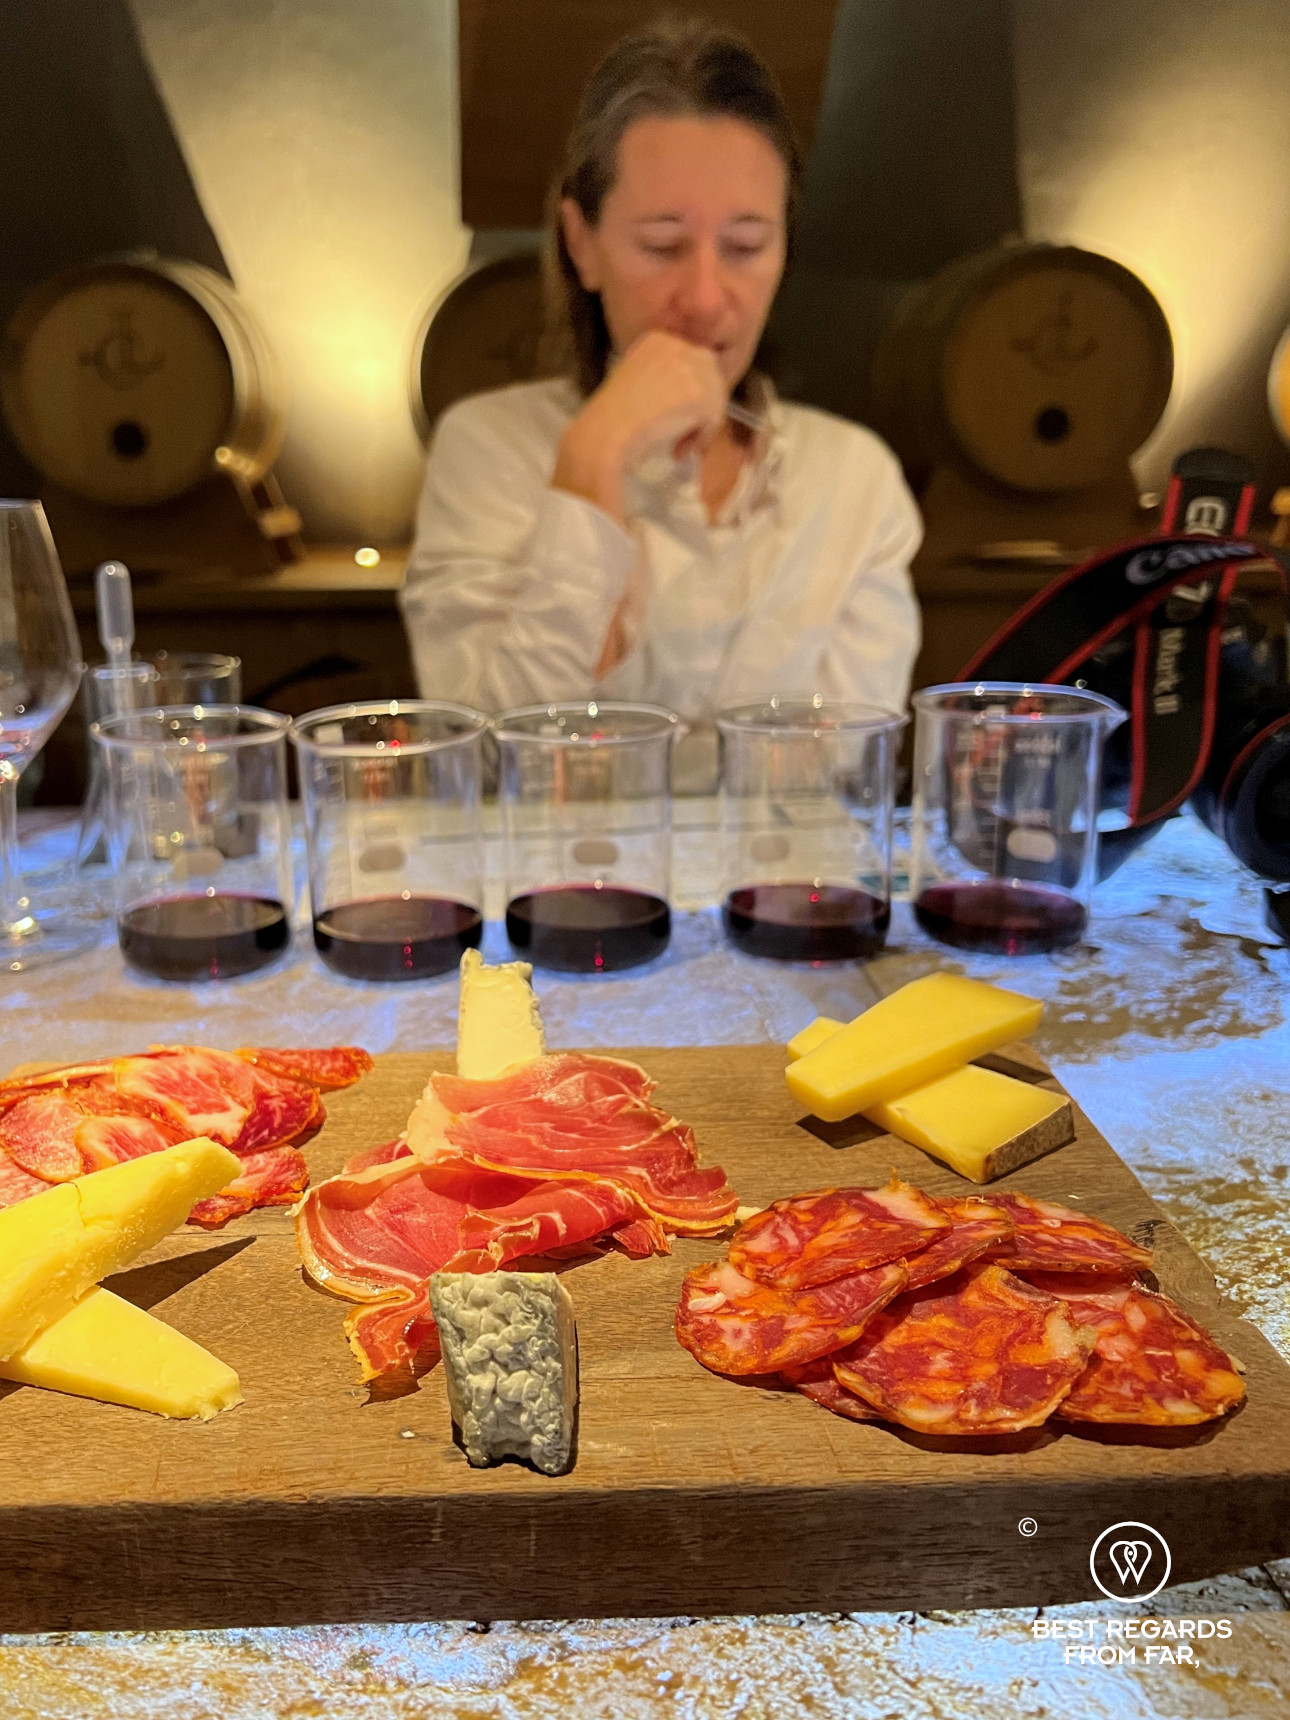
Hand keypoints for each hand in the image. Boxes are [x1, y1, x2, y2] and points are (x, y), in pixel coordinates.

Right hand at [552, 331, 726, 521]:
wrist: (603, 435)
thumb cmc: (608, 419)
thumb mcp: (634, 380)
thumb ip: (662, 377)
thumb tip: (688, 394)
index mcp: (657, 339)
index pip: (693, 359)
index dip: (691, 390)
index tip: (675, 415)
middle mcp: (675, 345)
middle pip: (710, 374)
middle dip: (703, 405)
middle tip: (684, 432)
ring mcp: (689, 368)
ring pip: (715, 397)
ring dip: (701, 424)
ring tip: (678, 444)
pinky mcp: (699, 394)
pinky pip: (713, 419)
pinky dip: (701, 438)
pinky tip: (678, 450)